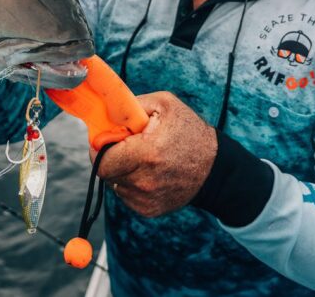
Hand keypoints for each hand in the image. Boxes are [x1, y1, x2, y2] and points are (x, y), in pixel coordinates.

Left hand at [92, 91, 217, 217]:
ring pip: (116, 183)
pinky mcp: (149, 210)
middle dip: (111, 157)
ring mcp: (147, 199)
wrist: (214, 167)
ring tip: (143, 159)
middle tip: (127, 147)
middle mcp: (145, 181)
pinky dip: (132, 183)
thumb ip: (130, 105)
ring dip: (122, 170)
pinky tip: (149, 173)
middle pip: (106, 172)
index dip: (100, 148)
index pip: (102, 160)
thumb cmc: (189, 132)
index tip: (107, 139)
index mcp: (146, 153)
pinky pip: (126, 195)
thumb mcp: (164, 104)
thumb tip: (105, 111)